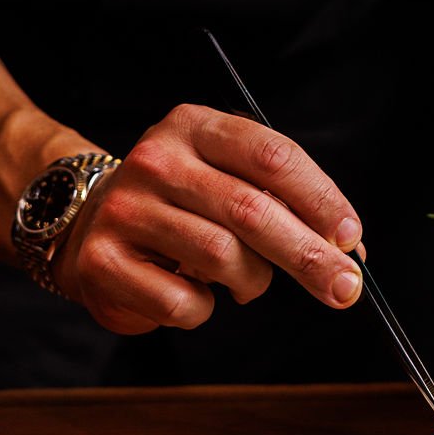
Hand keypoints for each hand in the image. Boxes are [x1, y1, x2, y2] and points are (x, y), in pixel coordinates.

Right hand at [49, 105, 364, 335]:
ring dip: (252, 282)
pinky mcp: (103, 262)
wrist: (83, 222)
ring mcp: (125, 209)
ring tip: (247, 282)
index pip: (270, 155)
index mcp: (194, 126)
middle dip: (308, 255)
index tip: (349, 235)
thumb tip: (350, 250)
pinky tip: (196, 293)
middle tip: (345, 287)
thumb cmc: (178, 203)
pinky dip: (205, 309)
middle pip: (252, 210)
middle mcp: (157, 160)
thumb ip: (281, 200)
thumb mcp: (223, 176)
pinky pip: (183, 302)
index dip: (319, 197)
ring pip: (222, 257)